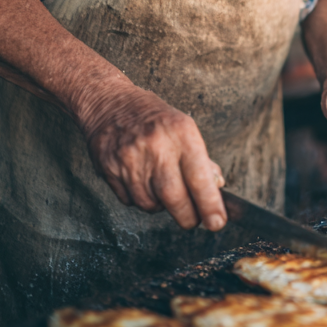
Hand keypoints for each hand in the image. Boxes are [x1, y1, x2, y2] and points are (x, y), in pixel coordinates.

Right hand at [79, 81, 226, 230]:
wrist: (109, 104)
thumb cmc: (154, 118)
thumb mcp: (185, 129)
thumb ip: (201, 160)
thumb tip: (216, 188)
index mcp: (181, 134)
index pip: (199, 177)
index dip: (210, 205)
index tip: (217, 222)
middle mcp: (156, 147)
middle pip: (174, 198)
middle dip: (188, 217)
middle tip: (194, 220)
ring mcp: (130, 160)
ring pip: (151, 204)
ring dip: (162, 206)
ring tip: (163, 187)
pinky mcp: (110, 170)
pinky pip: (130, 201)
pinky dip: (141, 199)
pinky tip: (142, 181)